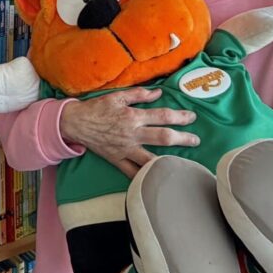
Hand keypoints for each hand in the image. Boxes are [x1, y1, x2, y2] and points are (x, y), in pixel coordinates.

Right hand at [59, 88, 198, 177]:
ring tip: (183, 162)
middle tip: (196, 140)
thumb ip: (139, 95)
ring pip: (151, 158)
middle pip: (163, 137)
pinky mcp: (117, 160)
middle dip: (183, 138)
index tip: (192, 118)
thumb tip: (159, 93)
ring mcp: (125, 150)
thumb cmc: (97, 108)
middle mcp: (132, 134)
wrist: (76, 123)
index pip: (162, 116)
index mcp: (133, 117)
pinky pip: (133, 172)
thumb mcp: (117, 96)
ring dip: (169, 160)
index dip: (180, 117)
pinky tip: (157, 180)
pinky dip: (144, 177)